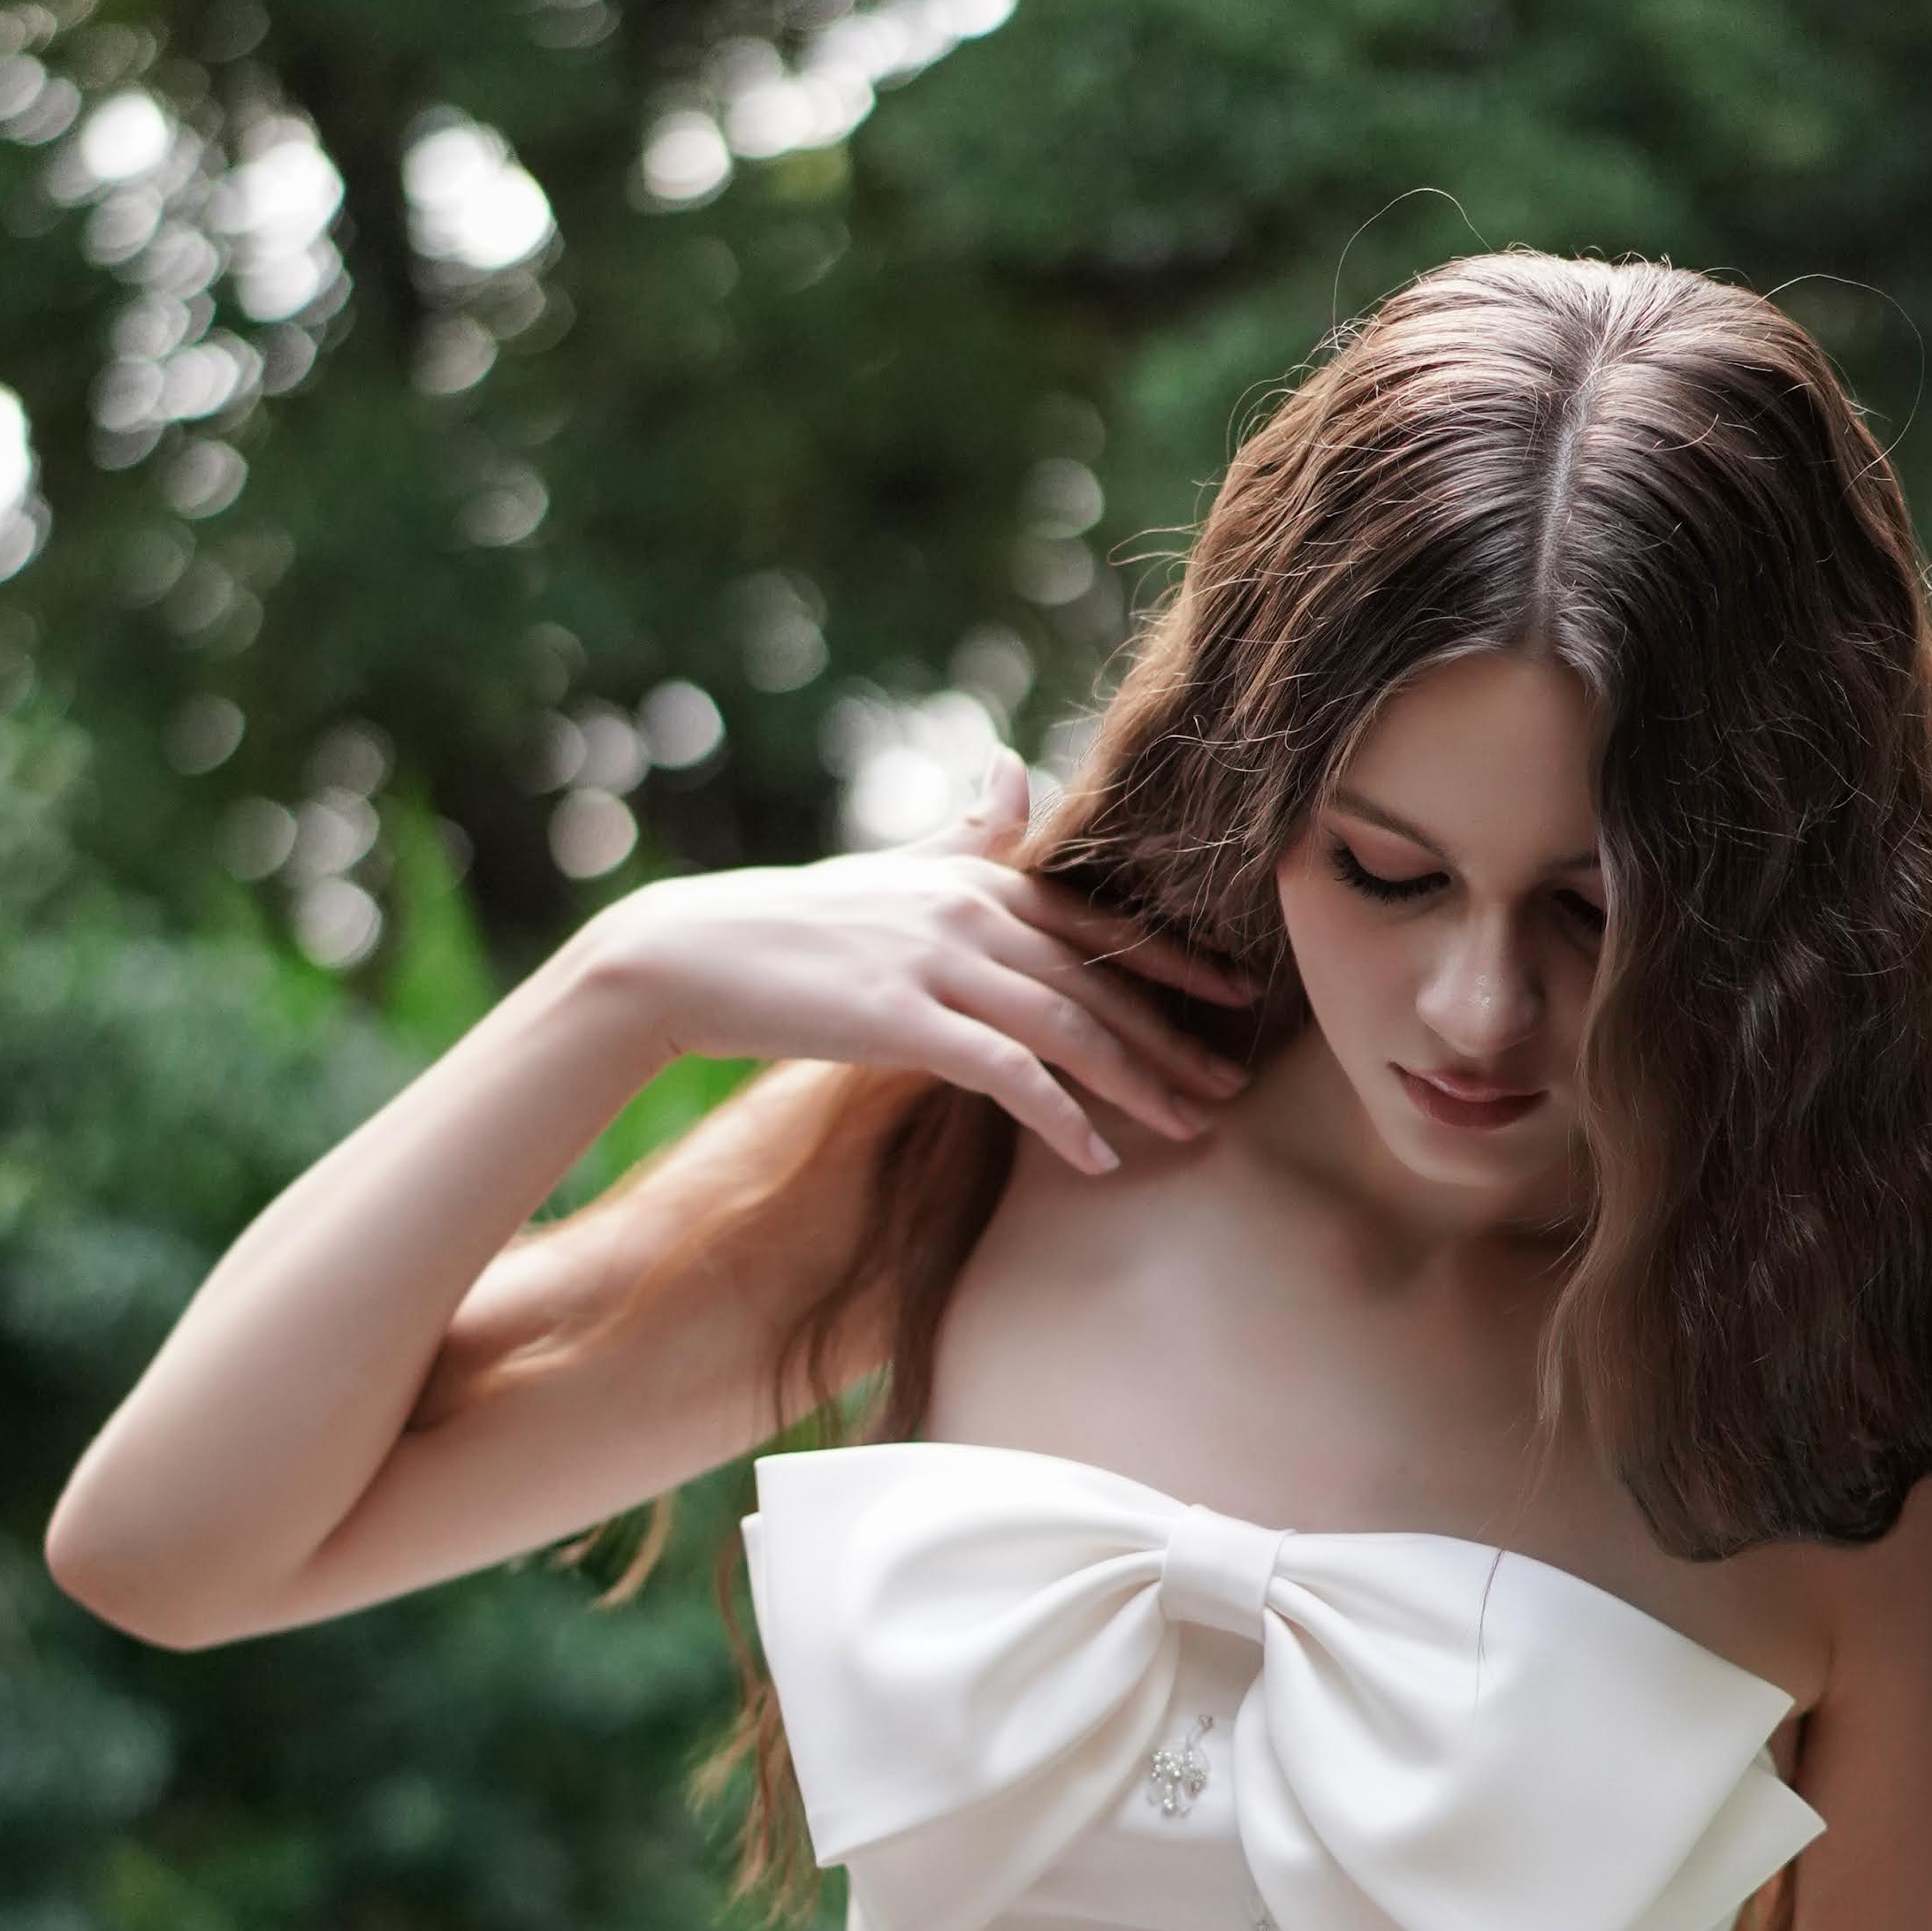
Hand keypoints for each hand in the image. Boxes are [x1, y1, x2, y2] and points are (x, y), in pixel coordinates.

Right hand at [580, 752, 1256, 1173]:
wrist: (692, 953)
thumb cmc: (795, 924)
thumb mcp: (892, 870)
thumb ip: (965, 835)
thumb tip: (1013, 772)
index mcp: (978, 879)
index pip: (1102, 923)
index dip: (1178, 963)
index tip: (1239, 999)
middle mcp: (971, 913)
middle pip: (1100, 982)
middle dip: (1174, 1039)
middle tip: (1231, 1089)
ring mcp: (938, 964)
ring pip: (1069, 1027)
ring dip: (1138, 1084)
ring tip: (1190, 1130)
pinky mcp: (903, 1019)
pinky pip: (1005, 1072)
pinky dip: (1059, 1115)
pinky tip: (1098, 1158)